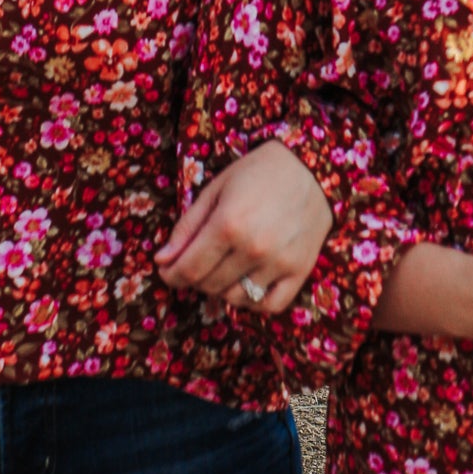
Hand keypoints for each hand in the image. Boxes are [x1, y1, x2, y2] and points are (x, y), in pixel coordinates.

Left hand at [157, 141, 333, 313]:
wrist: (310, 167)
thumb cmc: (258, 172)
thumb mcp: (215, 190)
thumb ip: (187, 227)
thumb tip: (162, 261)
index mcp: (228, 224)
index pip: (188, 269)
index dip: (171, 275)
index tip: (167, 271)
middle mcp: (253, 248)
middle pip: (209, 285)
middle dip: (195, 278)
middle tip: (198, 263)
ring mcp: (279, 263)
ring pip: (236, 298)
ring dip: (222, 289)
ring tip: (224, 268)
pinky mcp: (300, 271)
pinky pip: (269, 305)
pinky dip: (254, 302)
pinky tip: (248, 283)